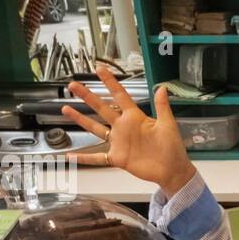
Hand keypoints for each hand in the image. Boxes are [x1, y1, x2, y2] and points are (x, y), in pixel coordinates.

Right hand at [62, 66, 195, 196]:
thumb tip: (163, 87)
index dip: (110, 82)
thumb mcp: (168, 125)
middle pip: (101, 108)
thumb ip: (162, 107)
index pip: (120, 95)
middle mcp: (123, 127)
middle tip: (73, 85)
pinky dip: (84, 158)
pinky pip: (98, 158)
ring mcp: (119, 142)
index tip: (99, 69)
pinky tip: (71, 156)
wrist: (173, 170)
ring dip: (80, 119)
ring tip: (66, 109)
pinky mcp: (118, 158)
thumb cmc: (172, 148)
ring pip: (95, 128)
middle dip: (87, 96)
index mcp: (135, 117)